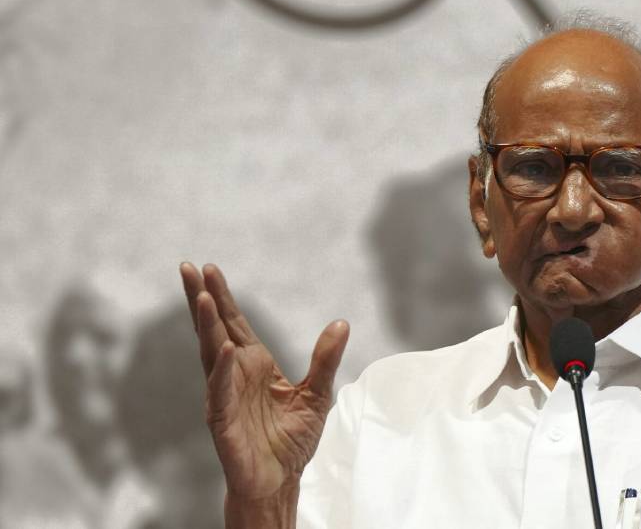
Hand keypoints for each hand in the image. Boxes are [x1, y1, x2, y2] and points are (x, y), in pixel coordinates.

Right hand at [180, 262, 348, 500]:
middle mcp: (234, 376)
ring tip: (204, 297)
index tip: (210, 268)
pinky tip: (225, 348)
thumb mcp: (317, 394)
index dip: (224, 297)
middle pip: (215, 330)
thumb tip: (341, 323)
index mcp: (253, 366)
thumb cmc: (291, 442)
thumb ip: (326, 359)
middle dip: (203, 299)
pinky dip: (222, 369)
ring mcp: (225, 396)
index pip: (234, 324)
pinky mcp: (223, 421)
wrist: (280, 482)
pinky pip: (221, 391)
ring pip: (212, 354)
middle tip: (189, 267)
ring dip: (208, 326)